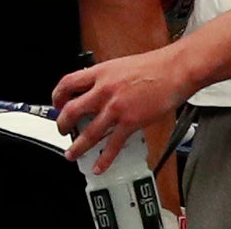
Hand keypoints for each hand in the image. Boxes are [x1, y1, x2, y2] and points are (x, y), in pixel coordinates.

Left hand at [52, 48, 192, 173]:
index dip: (57, 96)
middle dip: (62, 124)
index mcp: (100, 73)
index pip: (67, 83)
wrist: (173, 71)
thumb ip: (106, 79)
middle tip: (61, 130)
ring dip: (77, 146)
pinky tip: (99, 166)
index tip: (57, 104)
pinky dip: (104, 158)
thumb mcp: (120, 66)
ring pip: (88, 132)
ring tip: (71, 154)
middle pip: (72, 110)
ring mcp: (115, 108)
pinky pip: (112, 144)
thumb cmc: (153, 66)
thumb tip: (97, 89)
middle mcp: (103, 90)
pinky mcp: (130, 122)